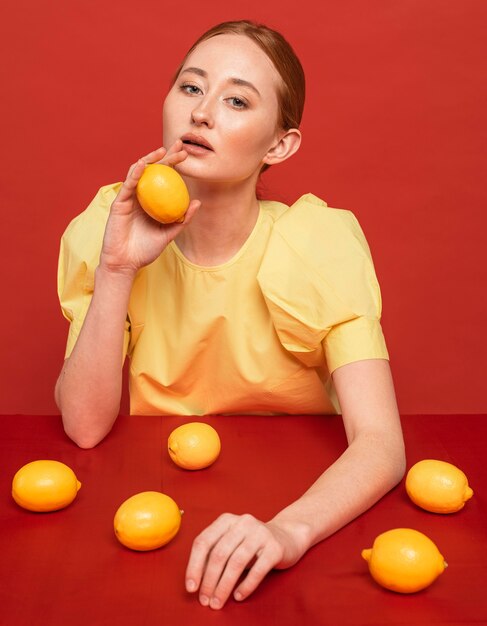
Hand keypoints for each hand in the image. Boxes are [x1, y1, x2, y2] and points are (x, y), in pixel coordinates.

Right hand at [99, 141, 200, 275]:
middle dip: (165, 156)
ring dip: (149, 159)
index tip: (186, 154)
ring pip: (138, 173)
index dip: (174, 164)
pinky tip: (143, 165)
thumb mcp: (169, 234)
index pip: (165, 178)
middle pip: (153, 171)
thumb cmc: (146, 250)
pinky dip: (135, 174)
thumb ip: (183, 219)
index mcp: (153, 202)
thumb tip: (198, 202)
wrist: (126, 263)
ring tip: (161, 151)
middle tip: (179, 146)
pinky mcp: (119, 202)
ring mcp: (129, 198)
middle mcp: (141, 196)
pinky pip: (128, 185)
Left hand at [185, 513, 307, 609]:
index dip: (194, 566)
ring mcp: (260, 533)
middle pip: (219, 554)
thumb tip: (196, 580)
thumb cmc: (252, 545)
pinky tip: (238, 596)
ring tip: (218, 602)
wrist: (287, 537)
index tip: (191, 588)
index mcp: (226, 520)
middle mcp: (242, 522)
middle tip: (205, 600)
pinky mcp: (275, 547)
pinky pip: (257, 570)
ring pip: (236, 562)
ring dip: (224, 586)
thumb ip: (215, 555)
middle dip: (209, 581)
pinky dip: (246, 586)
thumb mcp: (231, 544)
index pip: (203, 542)